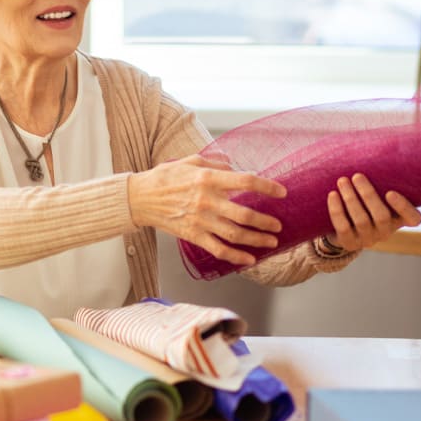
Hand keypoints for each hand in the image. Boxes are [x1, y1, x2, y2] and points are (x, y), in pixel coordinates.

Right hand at [128, 155, 286, 266]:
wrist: (140, 198)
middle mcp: (206, 201)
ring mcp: (200, 220)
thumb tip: (235, 166)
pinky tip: (248, 259)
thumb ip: (215, 164)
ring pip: (235, 234)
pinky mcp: (193, 235)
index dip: (266, 187)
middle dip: (265, 221)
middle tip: (278, 224)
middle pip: (244, 214)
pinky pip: (218, 249)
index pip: (245, 181)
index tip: (280, 192)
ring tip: (270, 241)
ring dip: (256, 239)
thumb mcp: (190, 162)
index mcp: (207, 179)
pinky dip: (235, 256)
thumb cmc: (165, 178)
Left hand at [324, 174, 420, 251]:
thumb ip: (383, 181)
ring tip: (342, 180)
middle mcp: (386, 232)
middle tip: (357, 175)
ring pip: (361, 220)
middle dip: (368, 194)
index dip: (403, 207)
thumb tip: (377, 150)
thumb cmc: (365, 203)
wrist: (343, 227)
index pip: (413, 219)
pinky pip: (343, 226)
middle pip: (381, 216)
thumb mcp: (378, 194)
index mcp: (399, 220)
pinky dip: (337, 210)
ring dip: (351, 198)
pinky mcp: (349, 243)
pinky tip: (332, 194)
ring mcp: (368, 239)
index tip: (390, 192)